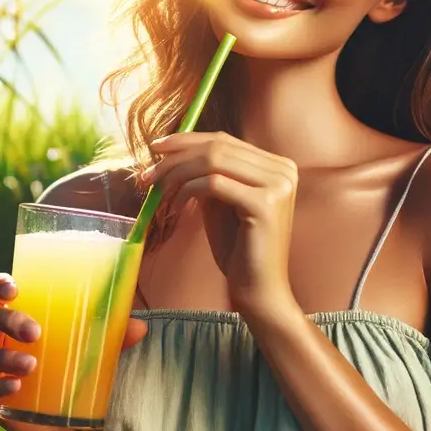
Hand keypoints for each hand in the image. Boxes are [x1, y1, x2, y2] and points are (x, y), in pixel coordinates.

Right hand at [0, 273, 148, 430]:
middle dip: (9, 320)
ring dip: (5, 356)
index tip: (14, 289)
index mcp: (17, 315)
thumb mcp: (94, 351)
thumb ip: (114, 337)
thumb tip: (140, 327)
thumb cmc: (71, 369)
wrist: (61, 421)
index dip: (0, 284)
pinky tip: (15, 387)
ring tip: (31, 365)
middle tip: (35, 332)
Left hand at [141, 131, 298, 315]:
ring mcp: (278, 185)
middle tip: (147, 175)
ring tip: (157, 192)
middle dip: (175, 158)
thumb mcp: (220, 203)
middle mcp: (283, 170)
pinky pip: (214, 183)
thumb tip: (172, 151)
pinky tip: (175, 208)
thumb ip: (206, 175)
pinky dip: (187, 191)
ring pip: (214, 160)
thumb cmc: (237, 249)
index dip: (186, 140)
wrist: (258, 290)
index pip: (224, 140)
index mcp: (277, 165)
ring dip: (177, 174)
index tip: (156, 148)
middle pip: (217, 146)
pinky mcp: (265, 204)